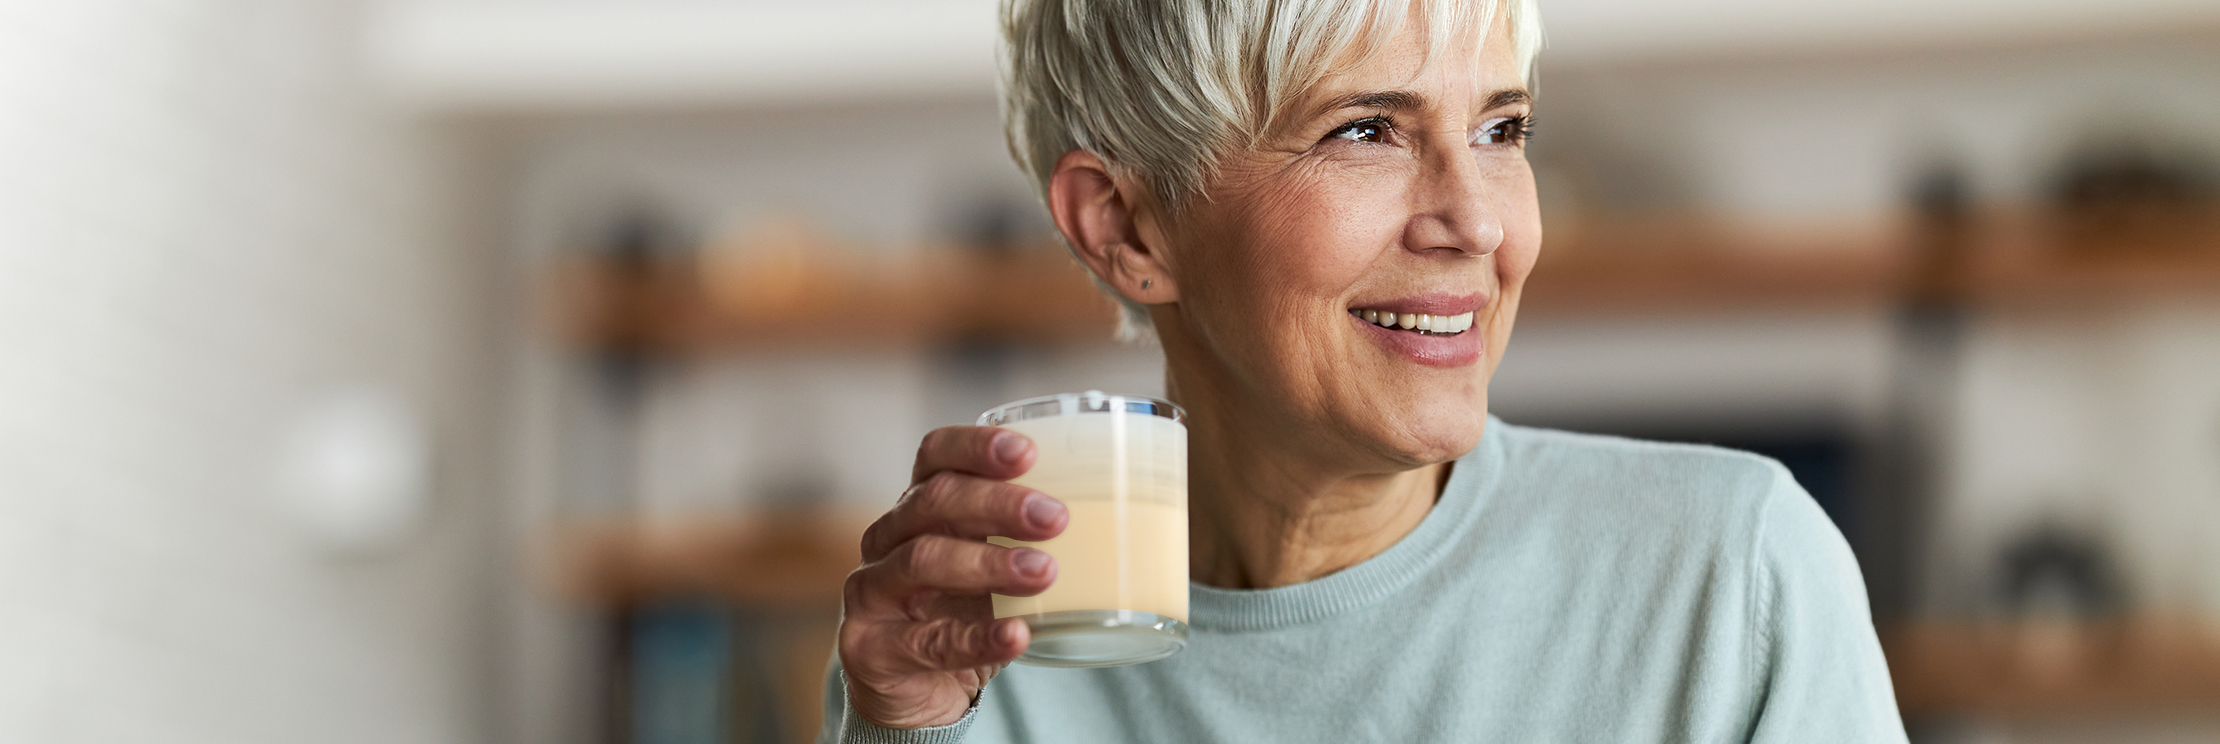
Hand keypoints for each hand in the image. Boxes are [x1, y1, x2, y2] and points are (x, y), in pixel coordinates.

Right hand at [837, 426, 1067, 728]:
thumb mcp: (991, 567)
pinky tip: (1016, 636)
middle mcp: (887, 539)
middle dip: (997, 503)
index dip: (975, 446)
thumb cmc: (964, 615)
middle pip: (934, 502)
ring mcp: (870, 593)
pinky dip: (975, 638)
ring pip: (922, 560)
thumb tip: (1121, 511)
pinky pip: (926, 640)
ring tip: (1044, 572)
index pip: (934, 455)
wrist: (918, 695)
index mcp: (918, 507)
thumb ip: (1027, 539)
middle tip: (1056, 517)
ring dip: (988, 563)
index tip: (1027, 452)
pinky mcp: (870, 649)